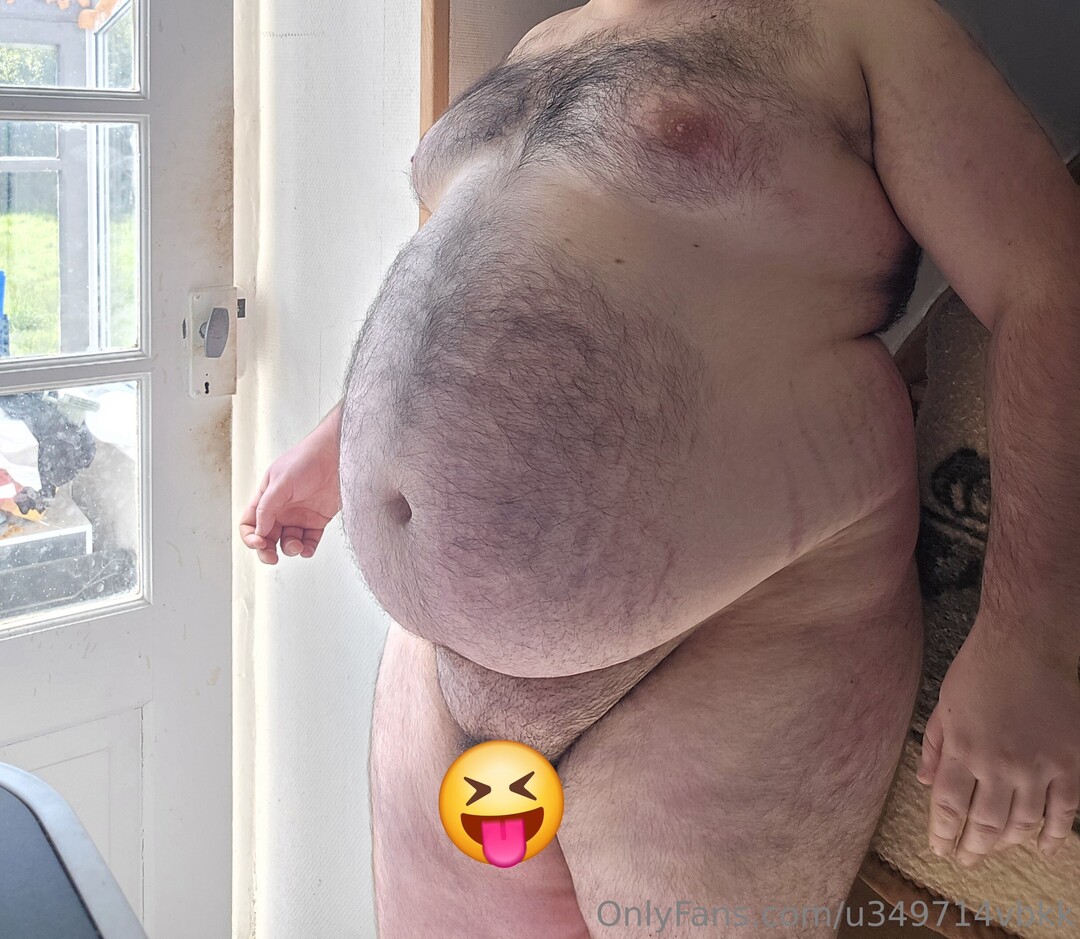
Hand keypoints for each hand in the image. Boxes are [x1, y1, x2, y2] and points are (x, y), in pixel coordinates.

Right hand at [239, 405, 341, 564]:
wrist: (338, 455)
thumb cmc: (307, 460)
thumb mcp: (280, 481)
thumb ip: (267, 506)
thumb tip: (260, 531)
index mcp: (266, 498)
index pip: (250, 523)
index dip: (250, 536)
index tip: (260, 542)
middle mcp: (281, 509)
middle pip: (267, 537)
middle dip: (267, 551)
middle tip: (272, 558)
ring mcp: (300, 515)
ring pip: (288, 542)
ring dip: (290, 549)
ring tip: (297, 546)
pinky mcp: (318, 520)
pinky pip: (309, 541)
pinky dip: (307, 549)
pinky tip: (307, 549)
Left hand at [918, 617, 1079, 865]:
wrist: (1030, 642)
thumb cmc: (981, 669)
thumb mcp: (944, 705)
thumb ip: (935, 747)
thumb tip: (923, 782)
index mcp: (962, 749)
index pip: (947, 806)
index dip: (942, 833)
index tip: (939, 849)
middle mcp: (998, 765)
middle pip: (984, 823)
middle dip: (972, 848)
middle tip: (964, 860)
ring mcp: (1038, 767)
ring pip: (1023, 824)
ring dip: (1006, 844)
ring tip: (994, 851)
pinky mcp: (1070, 764)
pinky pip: (1065, 812)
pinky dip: (1055, 836)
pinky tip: (1043, 849)